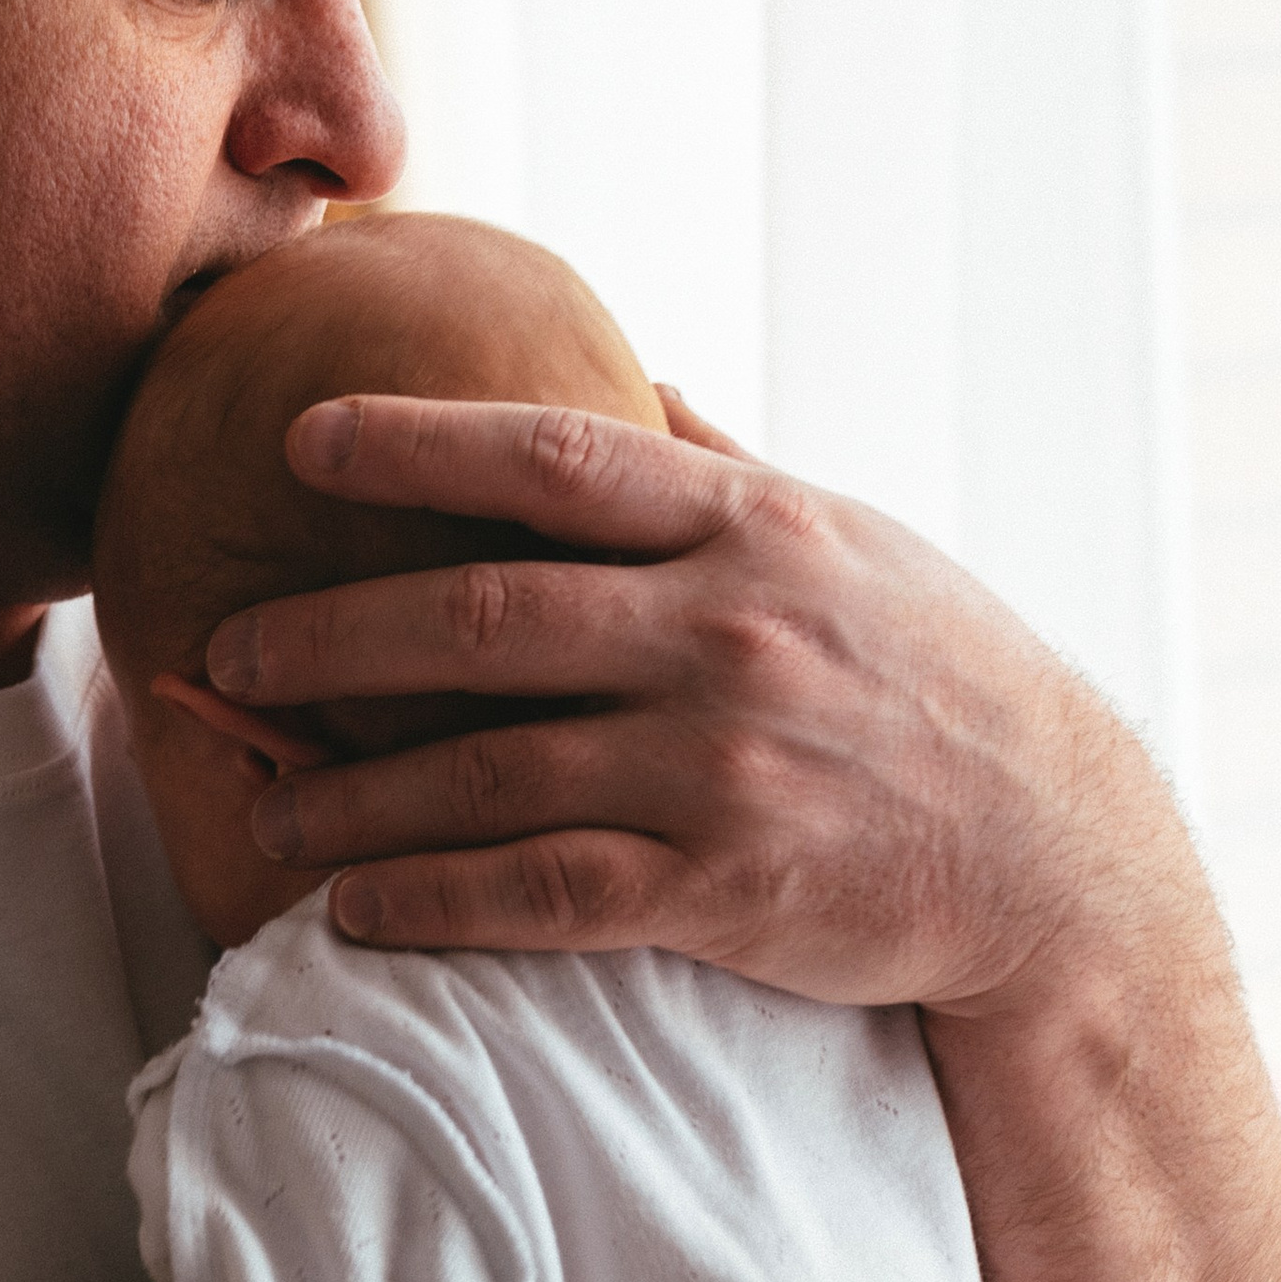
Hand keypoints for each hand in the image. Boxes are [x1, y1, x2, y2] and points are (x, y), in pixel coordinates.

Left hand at [204, 388, 1189, 1021]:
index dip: (416, 442)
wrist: (1059, 858)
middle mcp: (727, 633)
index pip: (553, 457)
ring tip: (257, 806)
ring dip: (351, 793)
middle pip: (483, 617)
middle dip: (330, 634)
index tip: (301, 439)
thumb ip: (722, 468)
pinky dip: (432, 899)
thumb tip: (629, 374)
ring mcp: (723, 764)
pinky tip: (352, 907)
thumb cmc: (939, 683)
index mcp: (749, 528)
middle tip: (221, 652)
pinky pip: (540, 892)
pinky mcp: (724, 887)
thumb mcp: (852, 542)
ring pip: (489, 770)